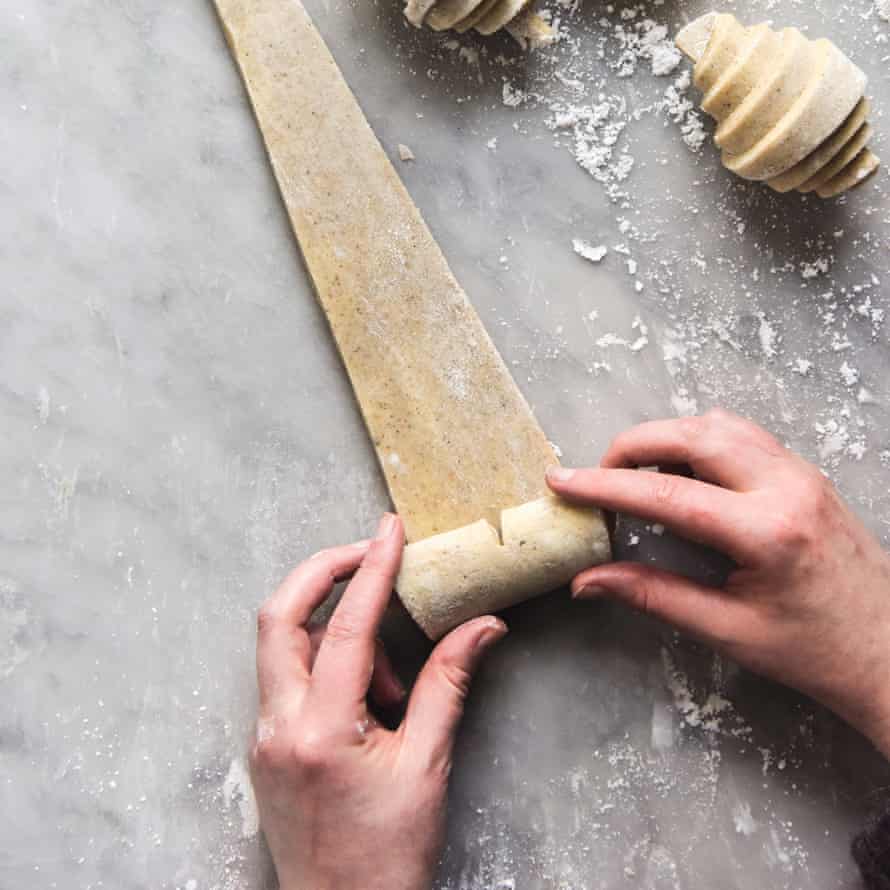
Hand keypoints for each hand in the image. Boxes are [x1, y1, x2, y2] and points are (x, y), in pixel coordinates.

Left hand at [250, 514, 506, 889]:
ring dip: (335, 632)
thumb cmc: (385, 859)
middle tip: (371, 554)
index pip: (347, 628)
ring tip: (391, 684)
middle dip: (323, 571)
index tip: (391, 531)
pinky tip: (370, 701)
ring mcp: (265, 736)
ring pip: (283, 644)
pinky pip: (289, 678)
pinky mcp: (268, 745)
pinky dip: (328, 664)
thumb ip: (448, 687)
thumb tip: (481, 627)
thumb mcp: (425, 769)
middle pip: (279, 616)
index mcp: (320, 732)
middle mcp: (278, 726)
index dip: (372, 570)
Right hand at [547, 410, 889, 755]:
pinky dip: (698, 441)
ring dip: (666, 438)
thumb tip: (587, 581)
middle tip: (596, 477)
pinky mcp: (804, 472)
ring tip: (635, 476)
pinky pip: (741, 434)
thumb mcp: (727, 630)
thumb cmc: (815, 650)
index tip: (562, 481)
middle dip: (632, 446)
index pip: (666, 493)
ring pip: (717, 424)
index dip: (604, 485)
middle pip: (692, 434)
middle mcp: (787, 487)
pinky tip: (682, 474)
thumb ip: (652, 596)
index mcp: (767, 532)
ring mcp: (800, 472)